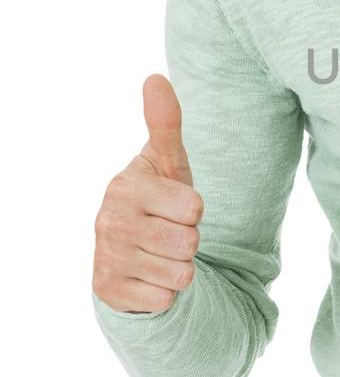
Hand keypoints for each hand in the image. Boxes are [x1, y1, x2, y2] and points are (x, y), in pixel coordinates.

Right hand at [92, 74, 203, 312]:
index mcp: (125, 186)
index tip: (174, 208)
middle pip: (190, 241)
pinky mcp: (109, 291)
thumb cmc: (157, 202)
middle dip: (189, 241)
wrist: (129, 255)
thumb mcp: (166, 163)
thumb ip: (165, 123)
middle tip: (168, 234)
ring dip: (180, 268)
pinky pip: (167, 298)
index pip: (195, 206)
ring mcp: (107, 258)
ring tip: (160, 255)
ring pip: (182, 273)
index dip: (194, 211)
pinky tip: (148, 277)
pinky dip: (165, 292)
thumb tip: (156, 77)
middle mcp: (109, 221)